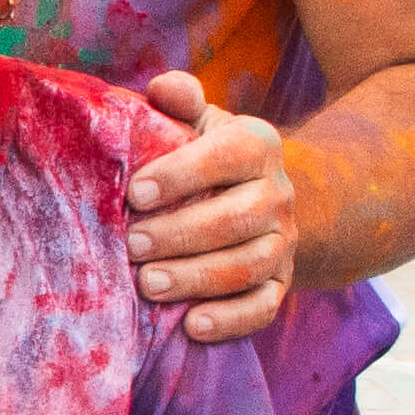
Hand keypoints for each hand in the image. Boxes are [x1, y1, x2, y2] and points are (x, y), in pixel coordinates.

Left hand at [120, 75, 295, 341]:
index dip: (183, 173)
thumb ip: (179, 100)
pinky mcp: (279, 285)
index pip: (230, 154)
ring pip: (250, 266)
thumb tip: (164, 88)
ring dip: (197, 278)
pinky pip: (264, 307)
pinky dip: (231, 320)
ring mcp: (283, 243)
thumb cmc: (203, 156)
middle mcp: (278, 194)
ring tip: (148, 285)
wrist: (257, 197)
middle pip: (238, 218)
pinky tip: (192, 326)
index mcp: (257, 145)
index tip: (135, 193)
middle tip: (131, 245)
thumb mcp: (196, 121)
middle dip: (181, 233)